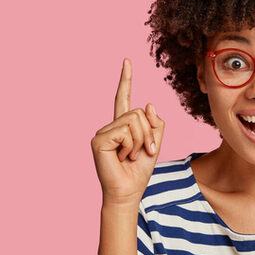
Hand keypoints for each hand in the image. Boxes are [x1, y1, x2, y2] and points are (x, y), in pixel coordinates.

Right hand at [91, 59, 164, 205]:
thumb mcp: (154, 144)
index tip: (127, 61)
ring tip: (131, 157)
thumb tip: (147, 104)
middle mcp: (110, 126)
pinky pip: (126, 132)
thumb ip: (154, 123)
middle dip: (148, 134)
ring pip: (134, 121)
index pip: (123, 98)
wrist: (129, 192)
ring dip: (141, 142)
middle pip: (138, 113)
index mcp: (123, 126)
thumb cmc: (139, 172)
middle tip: (142, 154)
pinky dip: (131, 146)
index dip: (125, 80)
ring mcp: (102, 132)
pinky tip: (122, 158)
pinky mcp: (99, 140)